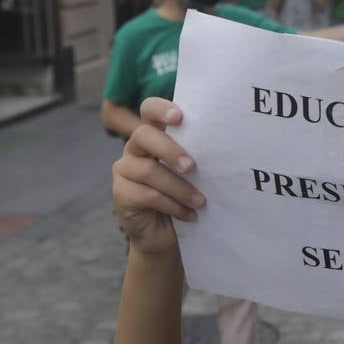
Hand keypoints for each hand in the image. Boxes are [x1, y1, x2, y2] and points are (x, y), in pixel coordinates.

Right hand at [111, 99, 203, 256]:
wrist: (165, 234)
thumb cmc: (183, 196)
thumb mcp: (192, 174)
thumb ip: (196, 156)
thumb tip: (222, 149)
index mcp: (154, 136)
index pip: (149, 110)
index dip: (160, 109)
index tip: (179, 117)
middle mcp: (135, 148)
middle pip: (143, 136)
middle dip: (170, 150)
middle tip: (192, 166)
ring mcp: (124, 170)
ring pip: (149, 171)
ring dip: (179, 187)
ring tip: (200, 201)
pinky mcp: (121, 193)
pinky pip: (147, 195)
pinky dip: (173, 205)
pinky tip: (189, 214)